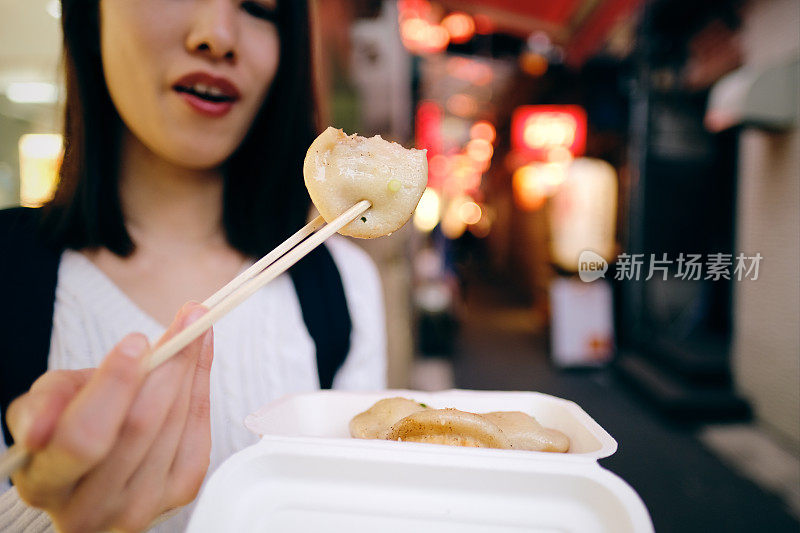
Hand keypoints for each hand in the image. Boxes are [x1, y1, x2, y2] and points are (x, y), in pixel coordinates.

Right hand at [5, 302, 213, 532]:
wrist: (94, 464)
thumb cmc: (68, 423)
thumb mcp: (48, 403)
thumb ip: (48, 400)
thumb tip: (44, 423)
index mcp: (46, 484)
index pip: (84, 436)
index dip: (114, 385)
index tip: (137, 341)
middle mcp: (91, 510)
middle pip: (140, 426)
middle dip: (168, 365)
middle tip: (188, 321)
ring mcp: (138, 508)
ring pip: (176, 424)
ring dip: (190, 367)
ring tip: (197, 327)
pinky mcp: (178, 494)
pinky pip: (198, 433)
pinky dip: (202, 386)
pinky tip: (200, 356)